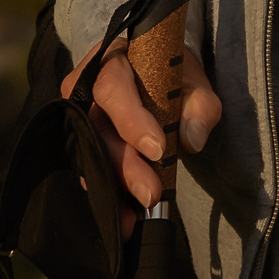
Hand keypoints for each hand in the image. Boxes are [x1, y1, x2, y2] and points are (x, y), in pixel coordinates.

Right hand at [61, 38, 224, 209]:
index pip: (114, 89)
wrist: (157, 71)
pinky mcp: (81, 140)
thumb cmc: (173, 74)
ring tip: (133, 217)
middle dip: (125, 166)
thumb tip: (192, 140)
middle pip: (98, 129)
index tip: (158, 150)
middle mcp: (85, 88)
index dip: (131, 121)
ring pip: (91, 153)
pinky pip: (89, 167)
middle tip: (150, 195)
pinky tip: (123, 214)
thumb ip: (199, 106)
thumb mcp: (194, 82)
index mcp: (111, 60)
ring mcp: (79, 115)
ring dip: (113, 187)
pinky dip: (107, 191)